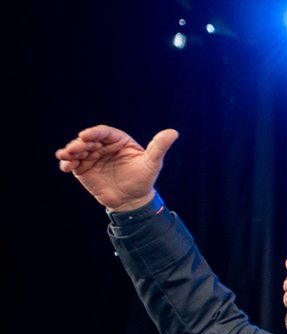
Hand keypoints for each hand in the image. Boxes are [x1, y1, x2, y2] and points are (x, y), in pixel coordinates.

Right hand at [55, 125, 177, 211]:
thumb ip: (159, 148)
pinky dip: (67, 163)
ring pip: (78, 150)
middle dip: (79, 143)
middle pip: (88, 140)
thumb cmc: (143, 180)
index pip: (105, 133)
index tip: (86, 135)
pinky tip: (66, 166)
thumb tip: (173, 132)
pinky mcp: (82, 169)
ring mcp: (91, 157)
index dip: (95, 133)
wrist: (132, 201)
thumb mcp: (152, 164)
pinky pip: (72, 164)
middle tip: (74, 149)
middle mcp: (103, 146)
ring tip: (65, 156)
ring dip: (70, 151)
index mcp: (119, 141)